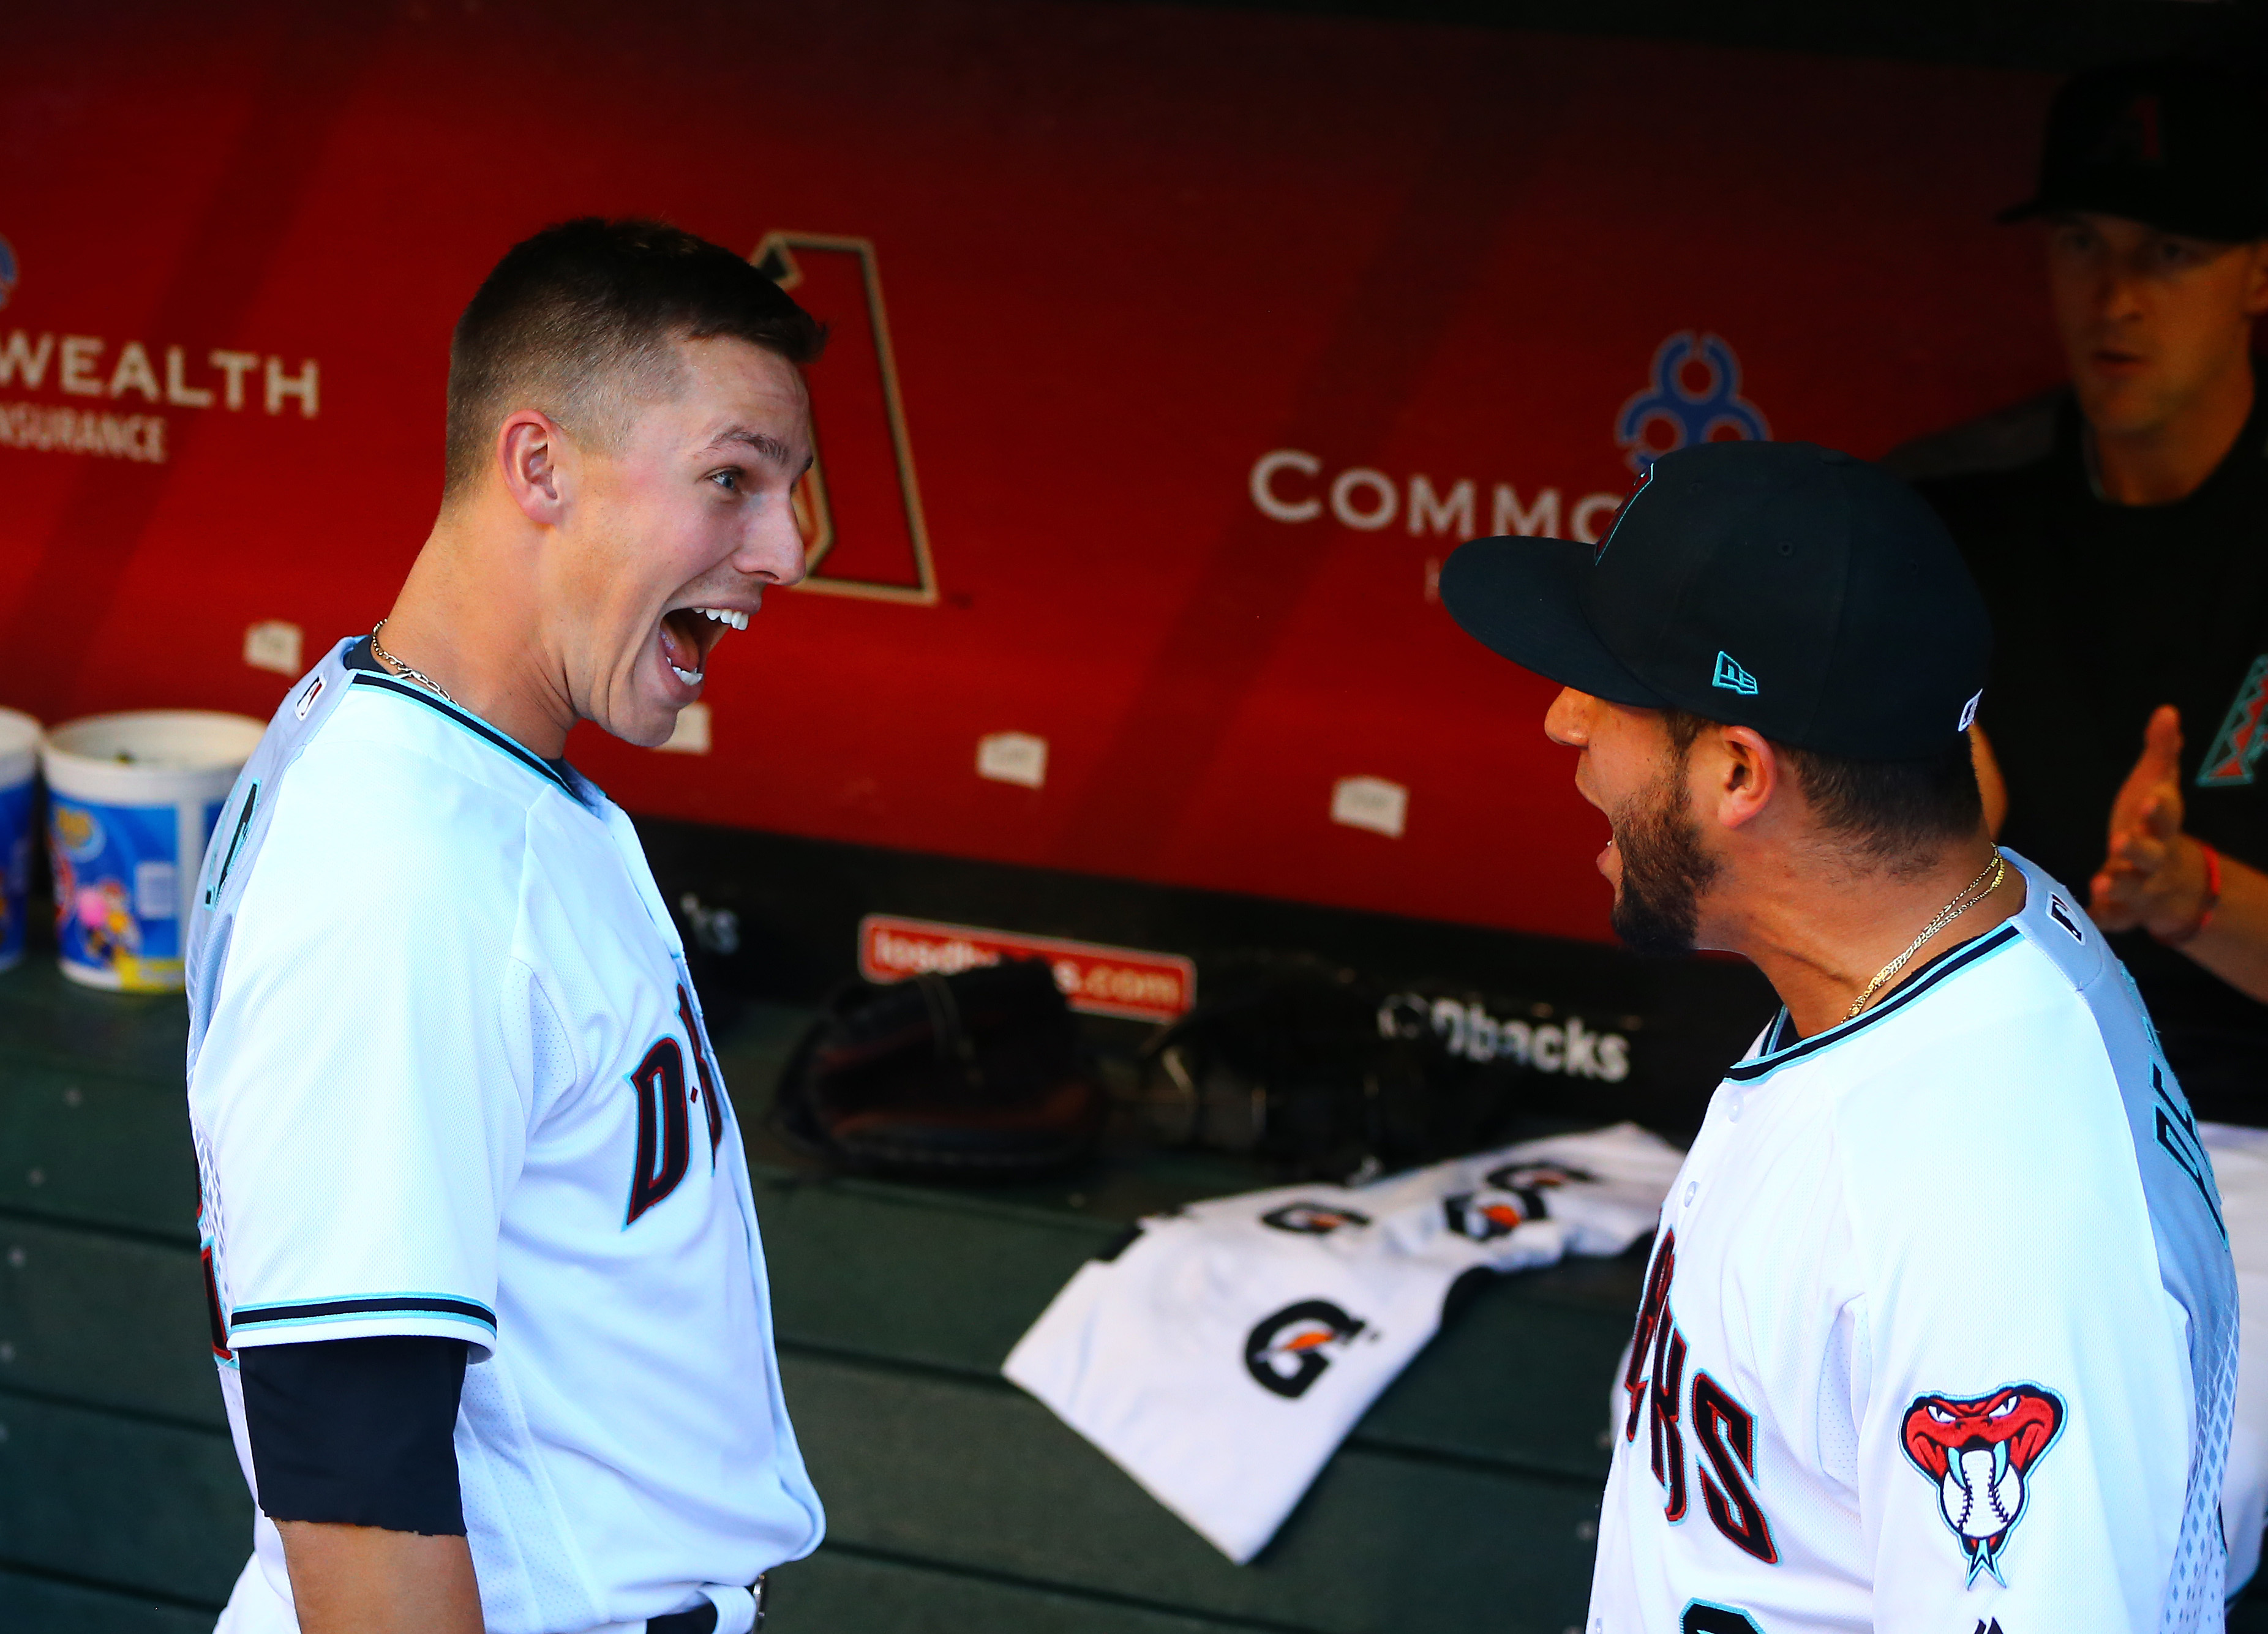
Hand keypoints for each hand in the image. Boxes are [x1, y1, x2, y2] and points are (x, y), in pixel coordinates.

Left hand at [2090, 705, 2212, 937]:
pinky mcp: (2123, 912)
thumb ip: (2162, 752)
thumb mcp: (2159, 788)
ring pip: (2131, 890)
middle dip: (2139, 849)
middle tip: (2121, 839)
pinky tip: (2088, 915)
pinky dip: (2104, 918)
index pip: (2166, 817)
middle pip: (2150, 856)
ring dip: (2118, 885)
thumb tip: (2166, 711)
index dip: (2160, 809)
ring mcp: (2140, 888)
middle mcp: (2154, 860)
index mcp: (2161, 828)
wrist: (2174, 884)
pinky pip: (2114, 919)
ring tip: (2100, 880)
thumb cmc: (2154, 826)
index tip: (2151, 797)